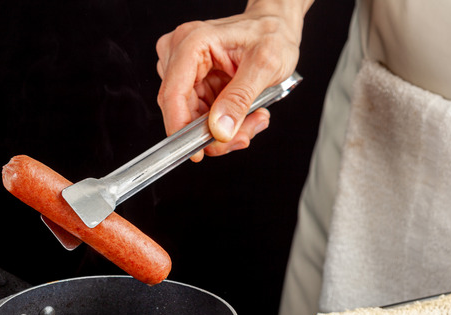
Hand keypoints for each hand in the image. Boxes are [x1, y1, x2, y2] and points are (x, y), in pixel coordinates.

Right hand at [156, 0, 311, 161]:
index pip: (173, 94)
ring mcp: (185, 70)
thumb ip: (240, 98)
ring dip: (223, 129)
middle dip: (214, 132)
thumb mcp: (264, 65)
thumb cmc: (271, 35)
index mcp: (192, 43)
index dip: (181, 128)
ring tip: (253, 118)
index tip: (198, 152)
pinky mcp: (193, 83)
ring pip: (192, 119)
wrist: (276, 26)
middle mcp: (181, 55)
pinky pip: (201, 116)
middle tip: (244, 135)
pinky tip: (245, 114)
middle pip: (182, 111)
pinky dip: (224, 123)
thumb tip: (219, 129)